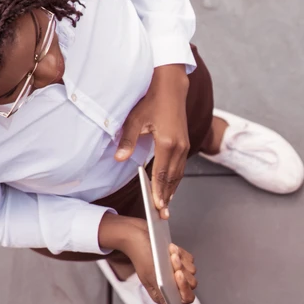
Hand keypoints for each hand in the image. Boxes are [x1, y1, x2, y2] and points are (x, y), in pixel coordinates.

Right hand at [100, 216, 197, 303]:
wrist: (138, 238)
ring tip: (169, 252)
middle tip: (172, 259)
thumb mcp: (149, 278)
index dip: (184, 288)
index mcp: (166, 294)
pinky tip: (170, 247)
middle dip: (182, 270)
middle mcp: (175, 286)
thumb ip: (161, 296)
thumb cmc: (141, 259)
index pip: (186, 298)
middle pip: (191, 284)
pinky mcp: (182, 261)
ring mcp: (180, 273)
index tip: (177, 275)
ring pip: (192, 270)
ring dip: (181, 260)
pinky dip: (182, 253)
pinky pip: (190, 260)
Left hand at [116, 64, 190, 218]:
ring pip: (178, 174)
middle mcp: (179, 146)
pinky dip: (175, 179)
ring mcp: (184, 145)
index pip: (162, 173)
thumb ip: (127, 141)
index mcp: (168, 142)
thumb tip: (119, 158)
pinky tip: (169, 187)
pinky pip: (180, 167)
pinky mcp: (185, 143)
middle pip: (173, 178)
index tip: (157, 206)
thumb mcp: (135, 120)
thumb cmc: (152, 101)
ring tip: (166, 205)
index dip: (159, 191)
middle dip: (167, 197)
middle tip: (163, 215)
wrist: (171, 88)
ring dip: (172, 190)